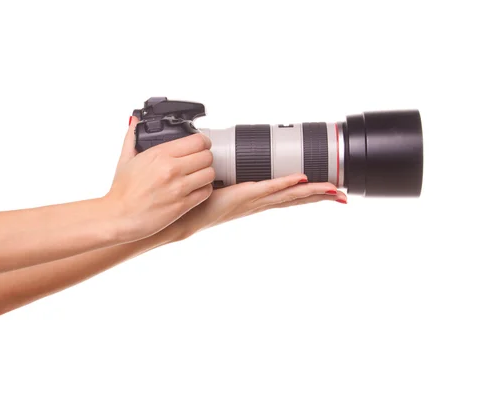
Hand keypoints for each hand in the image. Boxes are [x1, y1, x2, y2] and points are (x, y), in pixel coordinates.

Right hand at [105, 117, 214, 240]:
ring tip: (198, 177)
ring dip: (206, 175)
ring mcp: (178, 187)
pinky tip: (195, 190)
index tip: (199, 147)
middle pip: (207, 156)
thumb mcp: (125, 159)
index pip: (198, 141)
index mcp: (159, 154)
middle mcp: (171, 168)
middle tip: (198, 163)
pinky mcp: (182, 205)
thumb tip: (134, 121)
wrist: (118, 217)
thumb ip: (132, 137)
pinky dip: (203, 190)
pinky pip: (206, 192)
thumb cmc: (122, 191)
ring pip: (210, 174)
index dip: (202, 143)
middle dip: (205, 159)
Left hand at [164, 173, 346, 240]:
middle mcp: (259, 202)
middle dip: (321, 197)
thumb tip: (234, 162)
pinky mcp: (243, 196)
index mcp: (256, 200)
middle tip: (344, 197)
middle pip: (296, 198)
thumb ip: (232, 175)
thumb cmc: (200, 203)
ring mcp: (253, 200)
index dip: (309, 193)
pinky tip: (300, 180)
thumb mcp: (222, 186)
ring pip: (289, 196)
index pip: (288, 196)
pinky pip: (268, 189)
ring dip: (312, 193)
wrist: (183, 215)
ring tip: (335, 192)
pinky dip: (285, 184)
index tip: (330, 191)